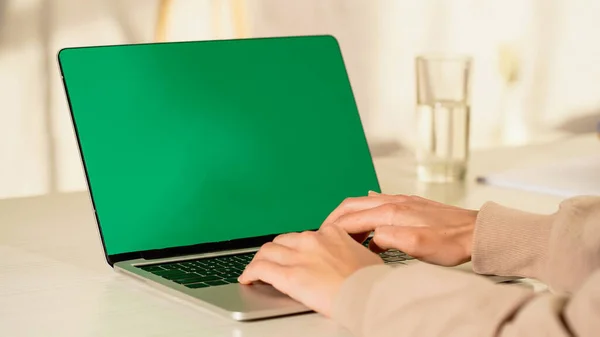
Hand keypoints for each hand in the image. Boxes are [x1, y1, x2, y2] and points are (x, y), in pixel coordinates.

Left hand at [238, 226, 383, 316]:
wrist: (369, 295)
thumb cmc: (372, 282)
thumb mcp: (365, 257)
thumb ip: (349, 254)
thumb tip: (350, 262)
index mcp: (331, 233)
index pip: (306, 235)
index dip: (297, 246)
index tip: (295, 254)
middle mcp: (312, 240)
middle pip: (284, 241)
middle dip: (276, 251)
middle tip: (273, 261)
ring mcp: (298, 256)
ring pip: (267, 251)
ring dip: (260, 260)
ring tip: (256, 270)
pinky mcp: (288, 275)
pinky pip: (260, 269)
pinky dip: (250, 272)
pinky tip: (247, 278)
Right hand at [321, 192, 477, 266]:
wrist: (476, 232)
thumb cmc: (452, 242)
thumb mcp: (420, 247)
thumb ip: (391, 239)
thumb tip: (371, 237)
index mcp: (392, 212)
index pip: (352, 217)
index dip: (334, 228)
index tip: (322, 238)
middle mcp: (394, 202)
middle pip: (353, 204)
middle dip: (335, 217)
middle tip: (323, 232)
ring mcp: (402, 202)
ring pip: (365, 203)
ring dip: (349, 215)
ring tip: (341, 232)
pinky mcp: (409, 205)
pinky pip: (378, 203)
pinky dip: (365, 212)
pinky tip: (366, 220)